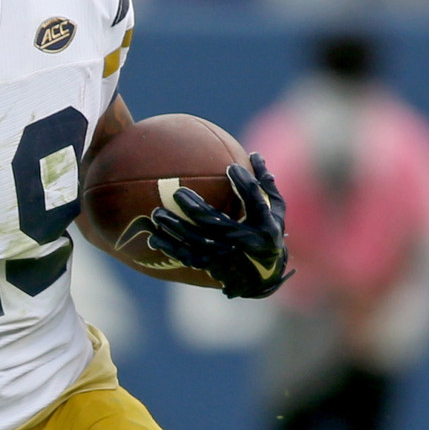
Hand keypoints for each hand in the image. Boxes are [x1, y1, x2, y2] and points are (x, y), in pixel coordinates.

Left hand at [146, 152, 289, 299]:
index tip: (230, 167)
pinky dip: (169, 247)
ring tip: (157, 214)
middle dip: (194, 208)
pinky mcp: (212, 266)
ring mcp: (227, 257)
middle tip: (177, 193)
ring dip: (174, 227)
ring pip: (196, 241)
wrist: (262, 275)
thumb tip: (254, 154)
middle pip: (215, 223)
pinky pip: (187, 256)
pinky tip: (153, 237)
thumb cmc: (266, 232)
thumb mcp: (274, 210)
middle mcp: (246, 242)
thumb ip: (264, 184)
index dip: (243, 183)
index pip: (254, 200)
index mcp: (264, 225)